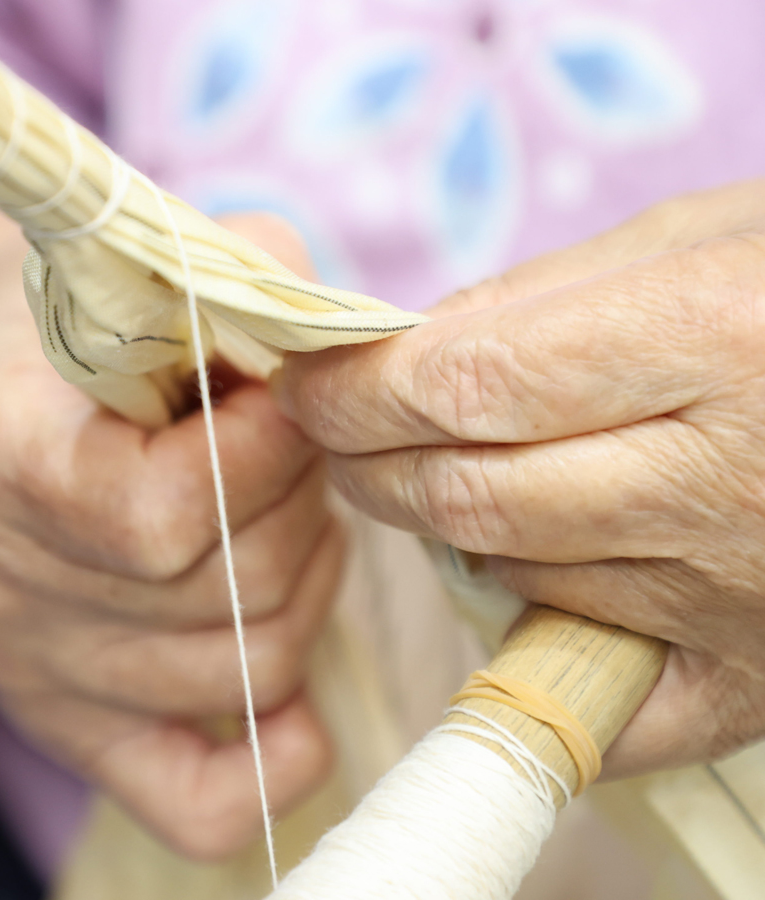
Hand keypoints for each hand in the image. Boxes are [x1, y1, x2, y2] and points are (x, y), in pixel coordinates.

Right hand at [0, 212, 340, 857]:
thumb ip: (250, 279)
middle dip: (301, 507)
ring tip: (283, 515)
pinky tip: (298, 700)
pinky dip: (274, 760)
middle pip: (224, 598)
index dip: (260, 458)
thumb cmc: (77, 332)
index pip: (158, 516)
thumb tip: (348, 363)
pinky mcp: (72, 730)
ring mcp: (30, 674)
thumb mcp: (150, 266)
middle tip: (291, 451)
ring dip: (307, 581)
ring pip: (247, 672)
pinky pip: (195, 804)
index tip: (282, 399)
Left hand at [276, 180, 764, 777]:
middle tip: (339, 429)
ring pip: (507, 575)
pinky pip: (588, 695)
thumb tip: (402, 349)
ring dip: (438, 526)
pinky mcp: (749, 678)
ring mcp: (738, 599)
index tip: (309, 380)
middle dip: (368, 461)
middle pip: (467, 495)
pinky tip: (513, 582)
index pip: (465, 386)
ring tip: (435, 472)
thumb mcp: (703, 236)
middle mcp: (726, 486)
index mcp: (719, 340)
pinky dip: (518, 640)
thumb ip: (544, 292)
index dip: (357, 389)